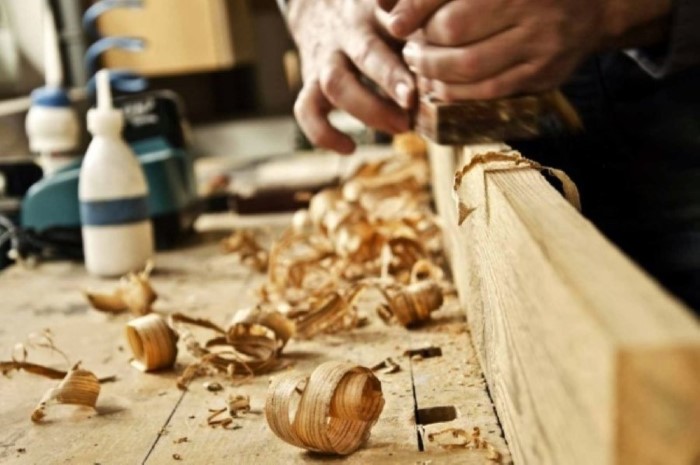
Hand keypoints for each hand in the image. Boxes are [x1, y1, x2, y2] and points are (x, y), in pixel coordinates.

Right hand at [288, 0, 415, 153]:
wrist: (321, 9)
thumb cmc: (379, 20)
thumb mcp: (400, 15)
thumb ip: (423, 33)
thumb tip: (458, 67)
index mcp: (378, 13)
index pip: (393, 26)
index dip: (408, 53)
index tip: (423, 80)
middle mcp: (349, 34)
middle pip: (365, 55)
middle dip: (389, 82)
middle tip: (413, 107)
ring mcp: (326, 59)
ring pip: (336, 84)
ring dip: (368, 110)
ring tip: (400, 128)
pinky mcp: (310, 83)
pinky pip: (306, 110)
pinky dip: (324, 134)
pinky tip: (350, 149)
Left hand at [379, 0, 670, 100]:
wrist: (594, 7)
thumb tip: (392, 12)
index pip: (451, 2)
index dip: (416, 12)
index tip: (396, 24)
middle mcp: (531, 7)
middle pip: (454, 31)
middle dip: (423, 44)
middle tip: (410, 46)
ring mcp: (540, 44)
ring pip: (469, 66)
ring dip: (434, 72)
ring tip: (420, 65)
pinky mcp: (543, 74)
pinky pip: (489, 91)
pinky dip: (457, 92)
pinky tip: (441, 86)